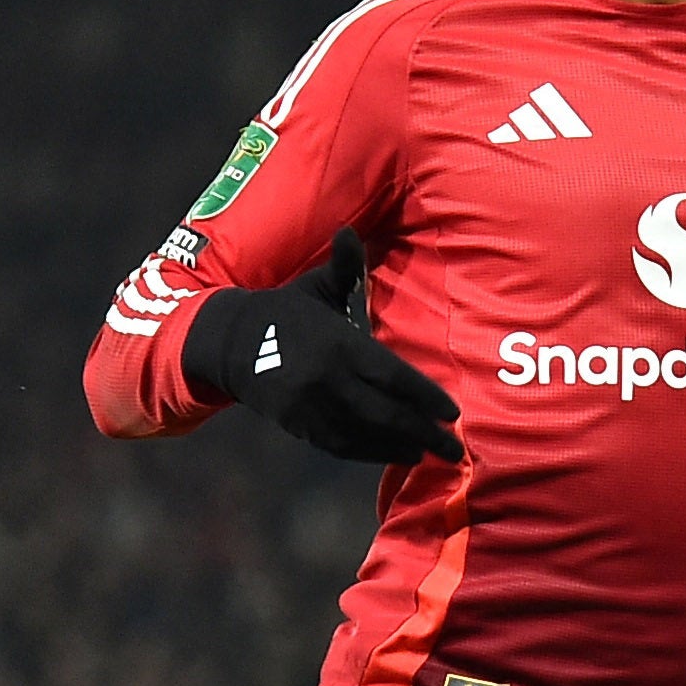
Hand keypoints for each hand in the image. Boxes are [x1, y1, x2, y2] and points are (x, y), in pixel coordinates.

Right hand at [178, 227, 462, 464]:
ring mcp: (313, 408)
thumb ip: (343, 267)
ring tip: (431, 452)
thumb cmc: (286, 312)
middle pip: (387, 414)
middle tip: (454, 448)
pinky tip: (397, 454)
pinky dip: (373, 453)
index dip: (425, 397)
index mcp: (339, 344)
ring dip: (402, 447)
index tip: (452, 413)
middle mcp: (329, 380)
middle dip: (424, 433)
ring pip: (367, 435)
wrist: (231, 343)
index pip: (393, 376)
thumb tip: (349, 231)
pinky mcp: (301, 426)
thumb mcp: (315, 286)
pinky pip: (343, 446)